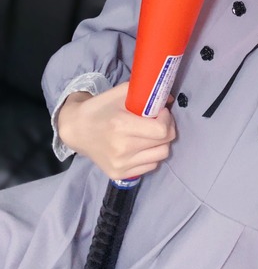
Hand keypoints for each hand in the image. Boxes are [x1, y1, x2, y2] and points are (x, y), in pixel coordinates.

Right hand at [58, 82, 175, 179]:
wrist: (76, 130)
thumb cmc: (100, 108)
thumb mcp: (120, 93)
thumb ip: (146, 93)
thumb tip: (170, 100)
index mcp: (122, 126)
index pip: (161, 130)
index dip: (167, 120)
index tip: (161, 113)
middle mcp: (122, 149)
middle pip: (164, 144)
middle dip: (167, 129)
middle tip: (159, 122)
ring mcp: (121, 164)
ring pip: (161, 156)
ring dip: (161, 143)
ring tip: (151, 134)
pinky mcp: (119, 174)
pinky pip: (150, 166)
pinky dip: (151, 155)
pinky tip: (142, 146)